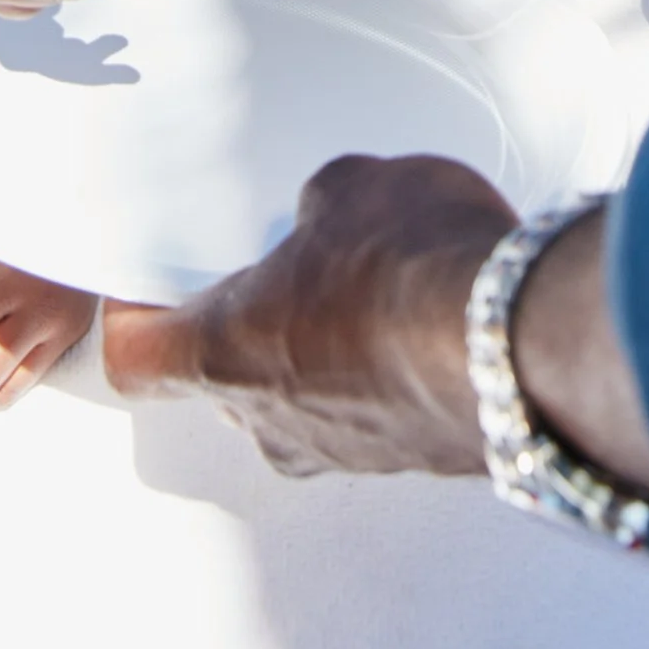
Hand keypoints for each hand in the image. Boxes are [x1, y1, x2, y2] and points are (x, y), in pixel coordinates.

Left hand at [104, 153, 507, 477]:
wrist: (513, 343)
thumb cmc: (409, 266)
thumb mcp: (349, 187)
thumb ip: (316, 210)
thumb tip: (327, 222)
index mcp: (223, 352)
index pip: (135, 359)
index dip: (138, 320)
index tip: (151, 291)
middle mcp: (269, 422)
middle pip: (227, 379)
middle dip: (256, 326)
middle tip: (293, 271)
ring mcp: (342, 452)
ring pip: (308, 400)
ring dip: (331, 352)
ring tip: (384, 286)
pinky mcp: (409, 460)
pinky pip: (378, 412)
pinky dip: (392, 372)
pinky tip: (432, 319)